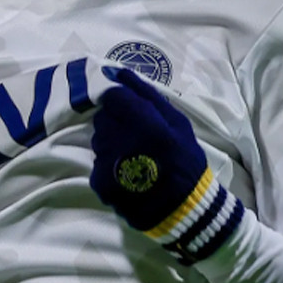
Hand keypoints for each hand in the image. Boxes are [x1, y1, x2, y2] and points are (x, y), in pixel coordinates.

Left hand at [89, 69, 244, 262]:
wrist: (185, 209)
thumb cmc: (185, 160)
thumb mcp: (177, 122)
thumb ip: (148, 95)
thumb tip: (120, 73)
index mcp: (141, 121)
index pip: (111, 96)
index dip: (118, 101)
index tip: (127, 110)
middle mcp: (119, 139)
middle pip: (102, 119)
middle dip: (115, 123)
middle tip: (136, 137)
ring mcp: (106, 163)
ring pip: (98, 141)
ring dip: (112, 144)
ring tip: (134, 158)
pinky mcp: (99, 183)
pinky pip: (97, 164)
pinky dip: (109, 167)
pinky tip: (128, 175)